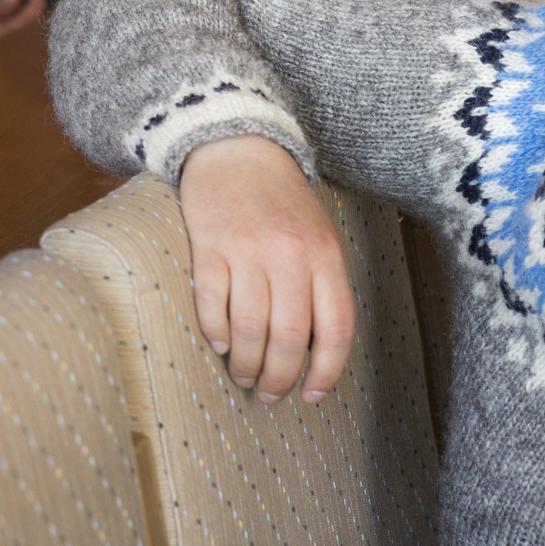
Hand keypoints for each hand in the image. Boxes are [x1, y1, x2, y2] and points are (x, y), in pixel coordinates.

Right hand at [178, 134, 354, 402]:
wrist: (239, 151)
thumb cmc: (283, 204)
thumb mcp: (320, 237)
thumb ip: (323, 287)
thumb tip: (313, 352)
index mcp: (326, 256)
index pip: (335, 330)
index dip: (326, 372)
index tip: (311, 395)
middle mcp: (290, 256)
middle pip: (289, 338)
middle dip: (279, 378)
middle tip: (270, 394)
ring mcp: (248, 251)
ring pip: (249, 329)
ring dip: (246, 364)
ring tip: (244, 376)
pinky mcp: (209, 246)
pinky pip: (212, 305)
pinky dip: (216, 334)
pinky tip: (220, 344)